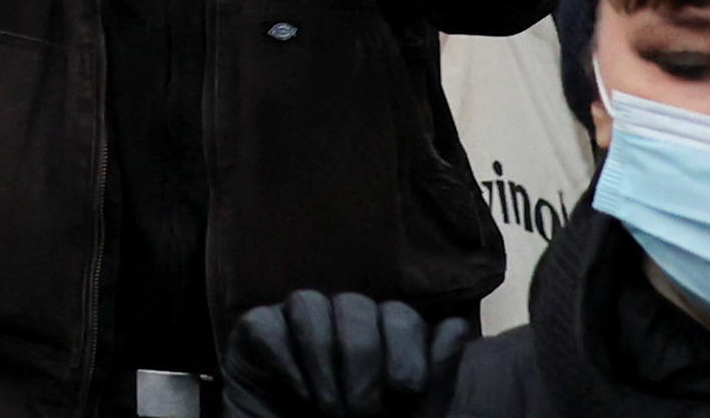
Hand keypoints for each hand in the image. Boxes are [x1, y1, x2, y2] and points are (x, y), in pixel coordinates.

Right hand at [221, 287, 473, 417]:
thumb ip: (435, 379)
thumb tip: (457, 326)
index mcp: (379, 344)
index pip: (397, 315)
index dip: (405, 346)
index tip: (406, 389)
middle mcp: (337, 328)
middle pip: (355, 304)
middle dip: (362, 357)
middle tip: (360, 410)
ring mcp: (292, 329)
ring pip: (308, 303)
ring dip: (323, 357)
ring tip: (326, 407)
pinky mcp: (253, 337)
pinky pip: (265, 323)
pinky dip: (285, 359)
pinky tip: (298, 394)